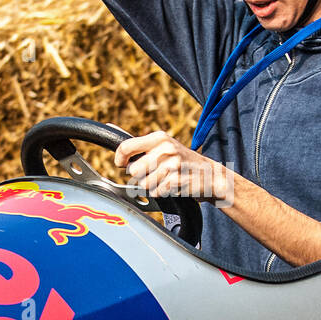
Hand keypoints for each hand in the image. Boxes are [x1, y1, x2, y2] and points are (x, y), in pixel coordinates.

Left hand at [115, 132, 231, 205]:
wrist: (210, 175)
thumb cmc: (182, 160)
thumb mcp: (163, 145)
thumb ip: (138, 142)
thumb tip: (109, 127)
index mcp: (160, 138)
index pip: (126, 147)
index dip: (120, 158)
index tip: (122, 163)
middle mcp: (165, 149)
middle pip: (133, 170)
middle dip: (140, 175)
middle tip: (154, 173)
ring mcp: (172, 165)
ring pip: (143, 183)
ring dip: (151, 185)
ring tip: (165, 179)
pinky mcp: (176, 181)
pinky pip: (156, 191)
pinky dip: (161, 192)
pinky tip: (171, 185)